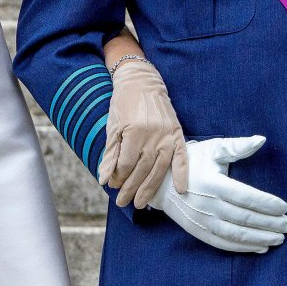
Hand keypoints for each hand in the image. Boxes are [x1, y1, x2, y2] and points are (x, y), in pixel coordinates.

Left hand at [98, 59, 188, 208]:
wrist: (142, 82)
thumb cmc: (123, 104)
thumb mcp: (112, 126)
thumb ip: (110, 154)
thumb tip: (104, 179)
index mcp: (135, 132)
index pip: (126, 164)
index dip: (118, 177)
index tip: (113, 185)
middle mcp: (153, 135)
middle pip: (141, 170)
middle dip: (131, 188)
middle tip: (123, 202)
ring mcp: (167, 135)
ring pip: (159, 168)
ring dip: (150, 188)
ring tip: (141, 203)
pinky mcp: (177, 133)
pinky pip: (181, 156)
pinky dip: (182, 173)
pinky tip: (181, 189)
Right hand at [148, 136, 286, 253]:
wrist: (159, 181)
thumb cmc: (192, 161)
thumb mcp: (213, 148)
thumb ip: (238, 146)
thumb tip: (262, 139)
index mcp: (212, 182)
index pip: (245, 196)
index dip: (266, 203)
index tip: (284, 207)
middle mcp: (207, 204)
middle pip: (243, 218)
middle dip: (269, 223)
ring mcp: (201, 221)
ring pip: (235, 234)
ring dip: (259, 238)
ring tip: (279, 238)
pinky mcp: (198, 232)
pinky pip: (223, 243)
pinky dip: (243, 248)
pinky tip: (260, 247)